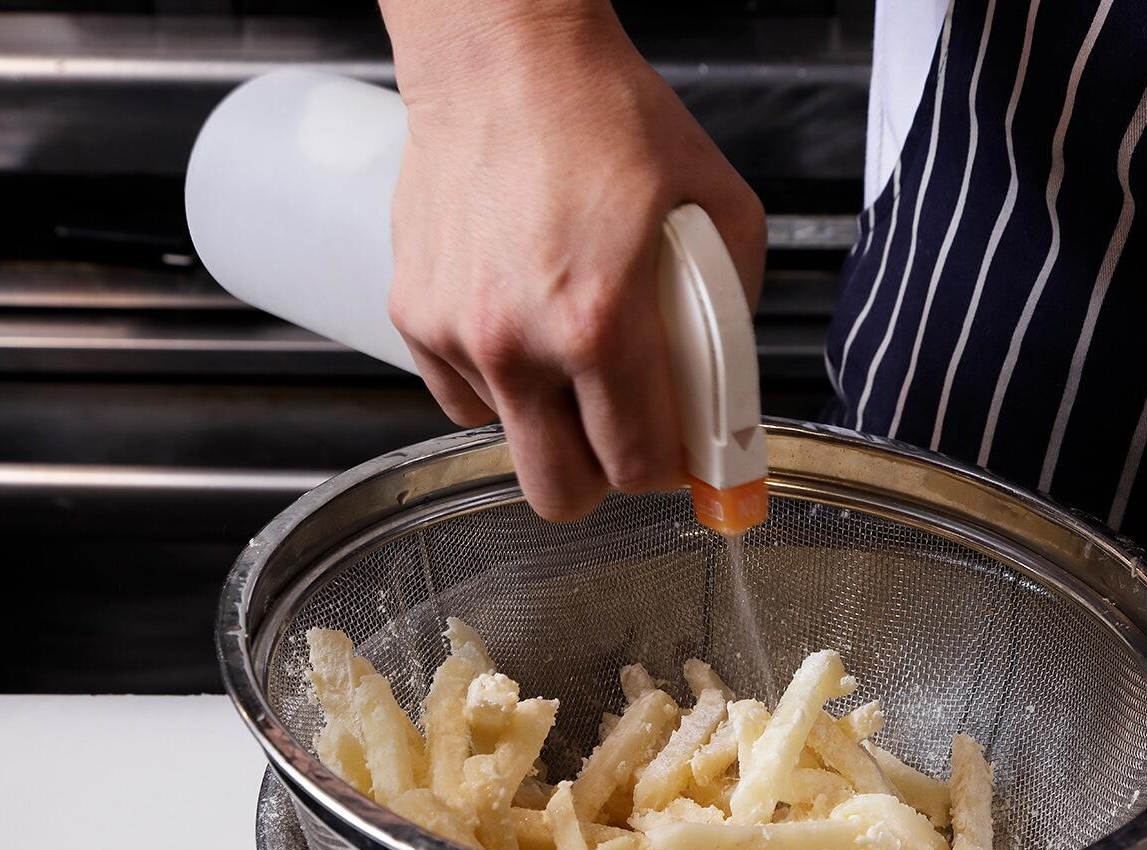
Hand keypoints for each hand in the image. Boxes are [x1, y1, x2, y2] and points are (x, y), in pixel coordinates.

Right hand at [381, 0, 765, 520]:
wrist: (504, 58)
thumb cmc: (607, 116)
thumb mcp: (720, 208)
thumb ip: (733, 312)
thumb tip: (726, 386)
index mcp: (599, 324)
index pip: (637, 466)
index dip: (668, 470)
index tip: (677, 453)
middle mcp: (517, 342)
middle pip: (557, 494)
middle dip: (600, 479)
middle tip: (620, 433)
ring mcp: (456, 335)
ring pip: (508, 441)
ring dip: (545, 418)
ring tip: (566, 344)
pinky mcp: (413, 317)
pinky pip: (461, 395)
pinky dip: (497, 381)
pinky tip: (521, 322)